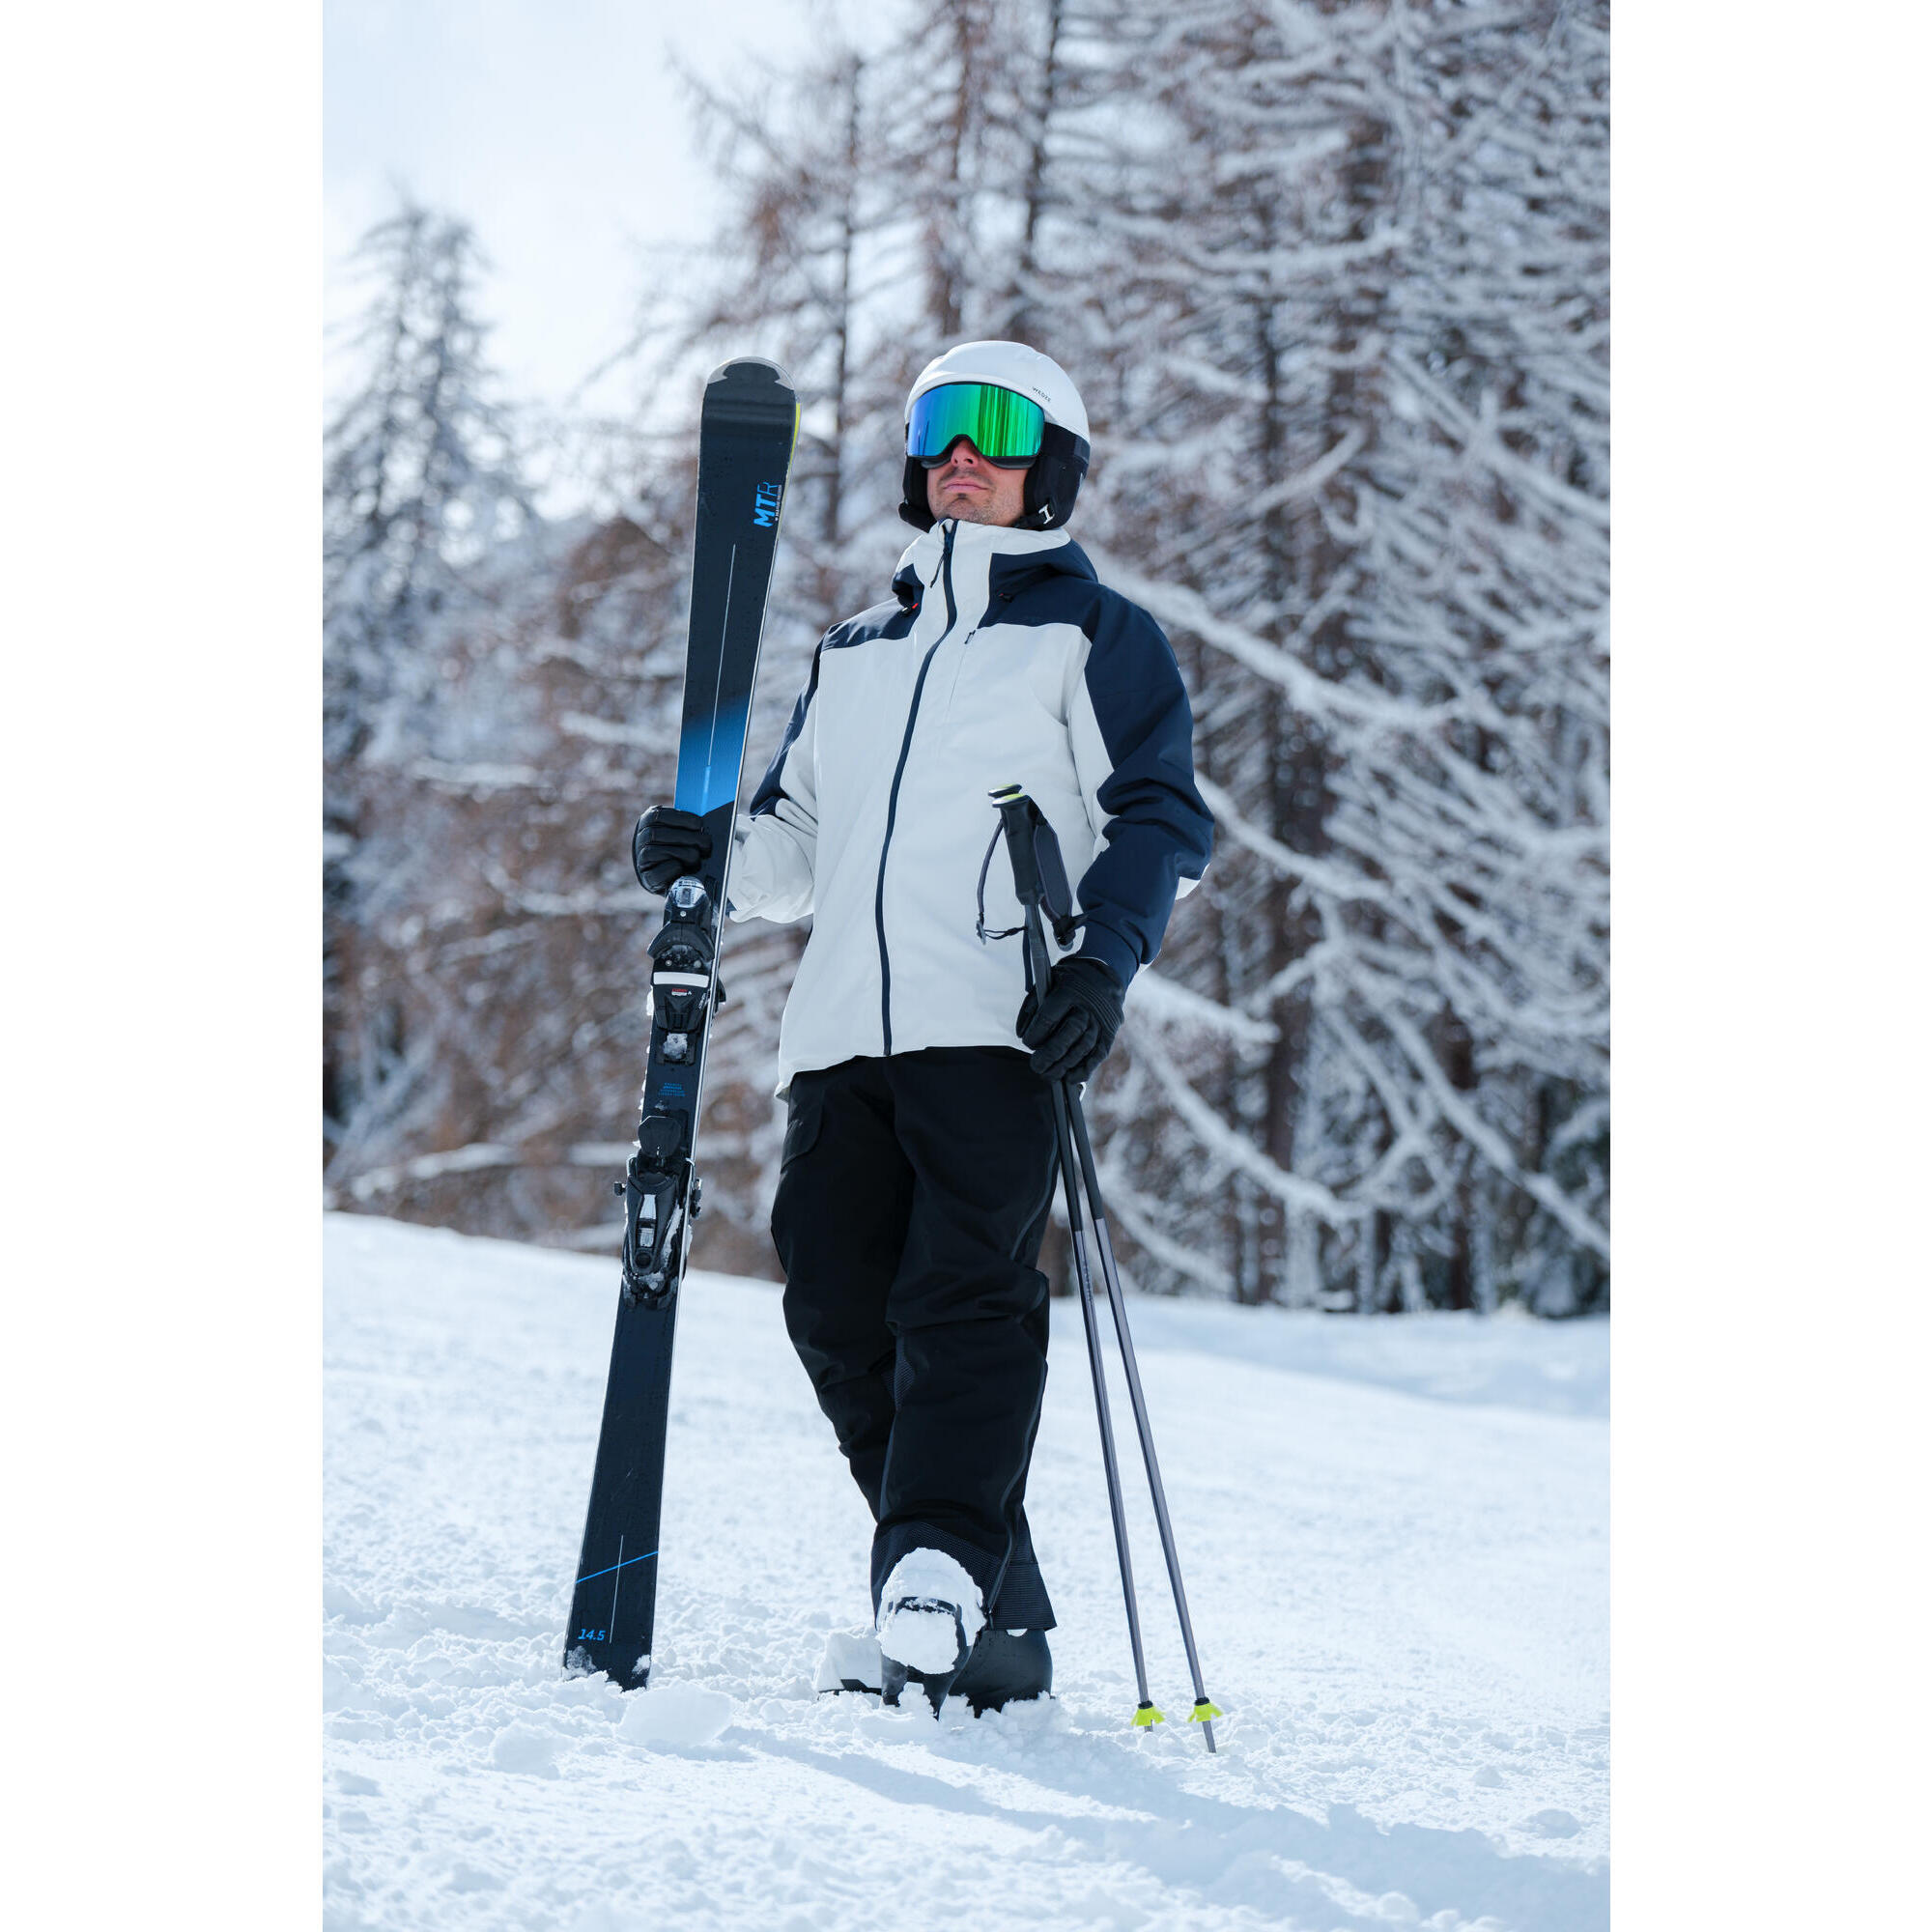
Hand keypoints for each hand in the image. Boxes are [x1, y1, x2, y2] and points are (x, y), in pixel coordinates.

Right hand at [632, 806, 711, 894]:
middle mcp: (641, 839)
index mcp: (648, 822)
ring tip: (697, 857)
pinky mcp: (647, 878)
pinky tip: (682, 867)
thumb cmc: (678, 847)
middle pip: (658, 834)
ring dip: (683, 854)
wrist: (669, 875)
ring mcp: (641, 859)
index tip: (698, 824)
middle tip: (705, 843)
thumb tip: (704, 821)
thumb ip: (687, 823)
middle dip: (687, 838)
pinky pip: (657, 872)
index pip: (658, 816)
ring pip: (658, 852)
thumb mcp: (680, 830)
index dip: (680, 819)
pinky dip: (672, 869)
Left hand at [1018, 956, 1124, 1084]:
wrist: (1103, 973)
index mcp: (1068, 990)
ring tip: (1049, 1075)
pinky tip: (1070, 1078)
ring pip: (1083, 1046)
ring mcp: (1101, 1020)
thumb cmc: (1067, 981)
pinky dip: (1084, 1069)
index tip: (1028, 1042)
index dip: (1036, 1034)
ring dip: (1065, 1065)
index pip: (1049, 1017)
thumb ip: (1033, 1006)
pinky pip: (1097, 1054)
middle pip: (1069, 1033)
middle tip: (1036, 1066)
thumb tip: (1022, 1034)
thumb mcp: (1047, 982)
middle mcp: (1087, 1006)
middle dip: (1050, 1054)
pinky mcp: (1109, 1032)